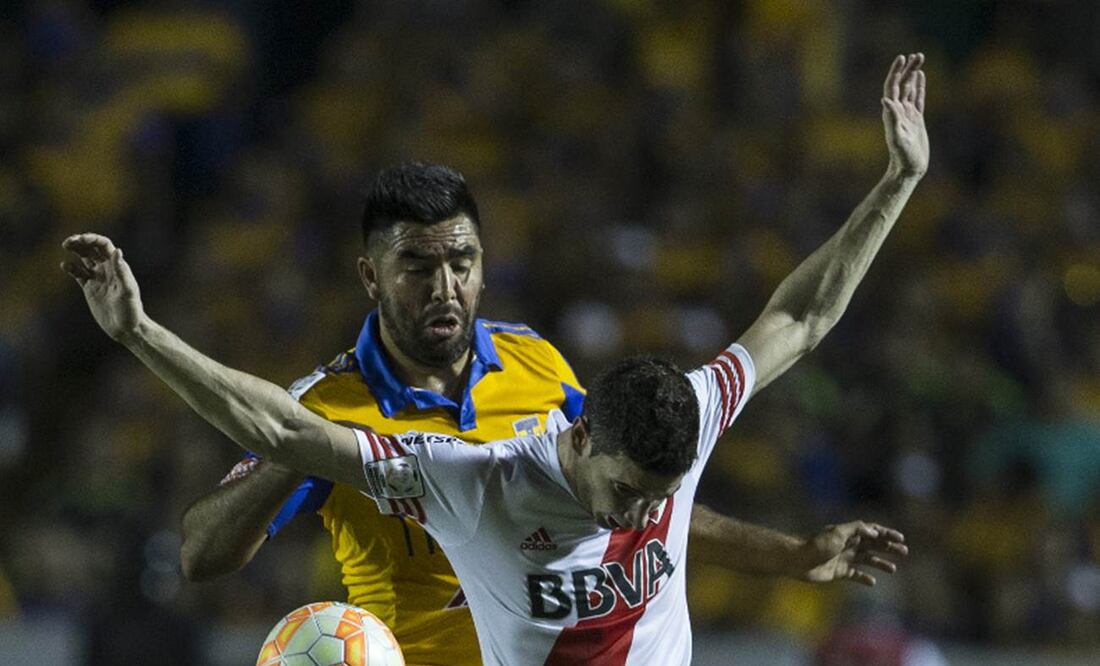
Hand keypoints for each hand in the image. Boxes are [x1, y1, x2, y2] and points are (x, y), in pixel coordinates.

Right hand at [60, 233, 145, 343]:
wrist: (126, 328)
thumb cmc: (131, 310)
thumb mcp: (128, 291)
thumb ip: (122, 272)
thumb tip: (117, 251)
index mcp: (118, 266)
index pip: (104, 245)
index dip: (92, 239)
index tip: (80, 239)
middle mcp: (107, 269)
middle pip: (92, 249)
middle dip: (80, 242)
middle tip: (67, 242)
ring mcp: (98, 278)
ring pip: (84, 259)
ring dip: (75, 250)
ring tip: (65, 246)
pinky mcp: (90, 289)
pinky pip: (78, 274)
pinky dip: (71, 268)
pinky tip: (65, 265)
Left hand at [799, 521, 907, 586]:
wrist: (798, 560)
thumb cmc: (817, 545)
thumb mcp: (837, 533)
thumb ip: (856, 530)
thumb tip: (874, 531)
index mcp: (849, 533)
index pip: (872, 531)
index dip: (886, 533)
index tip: (901, 538)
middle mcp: (848, 545)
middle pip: (873, 545)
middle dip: (888, 548)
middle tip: (904, 552)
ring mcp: (844, 558)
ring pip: (867, 560)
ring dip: (880, 563)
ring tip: (893, 569)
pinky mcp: (839, 572)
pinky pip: (856, 574)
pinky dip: (865, 578)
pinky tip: (873, 582)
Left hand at [882, 53, 928, 177]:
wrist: (909, 168)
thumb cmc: (902, 156)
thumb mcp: (897, 137)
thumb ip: (892, 118)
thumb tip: (885, 99)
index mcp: (892, 112)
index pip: (892, 86)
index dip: (896, 72)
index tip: (902, 58)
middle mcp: (898, 111)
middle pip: (902, 84)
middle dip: (908, 69)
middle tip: (917, 54)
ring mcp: (907, 114)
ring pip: (910, 88)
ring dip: (913, 74)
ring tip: (919, 58)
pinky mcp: (916, 119)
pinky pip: (917, 98)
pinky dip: (919, 86)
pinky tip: (921, 77)